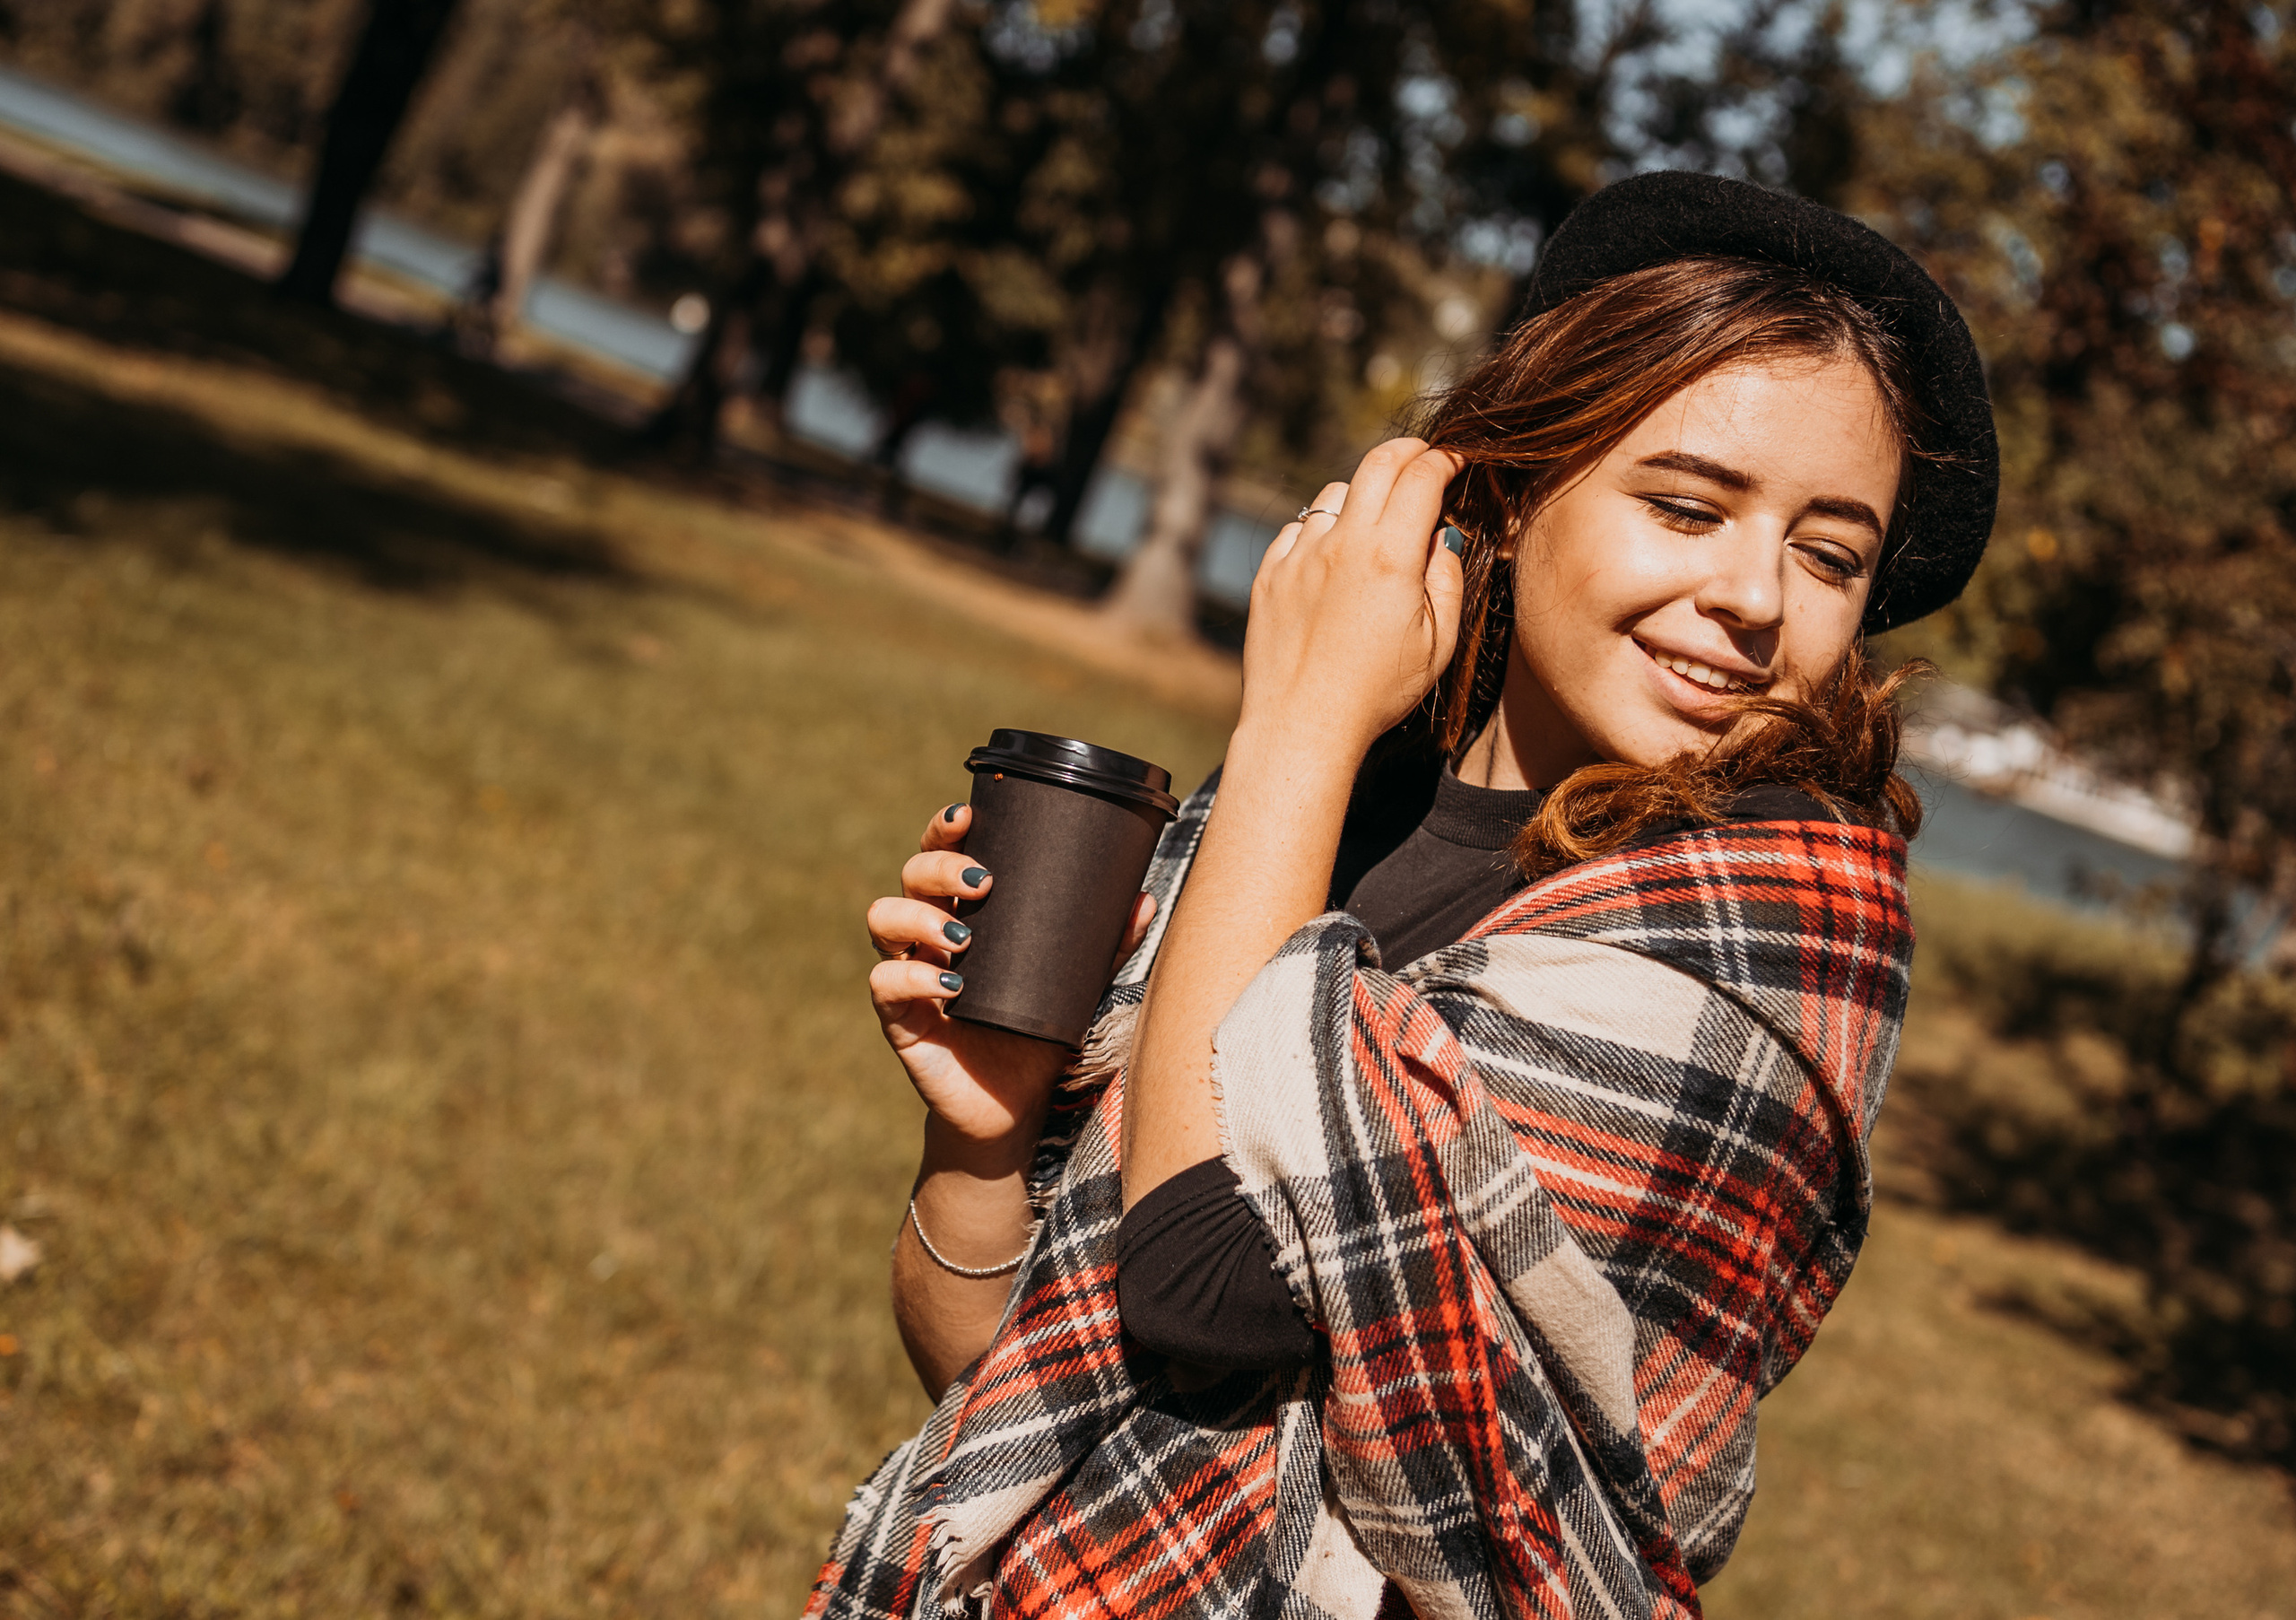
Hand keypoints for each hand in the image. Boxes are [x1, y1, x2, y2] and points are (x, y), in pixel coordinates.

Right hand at [867, 802, 1156, 1153]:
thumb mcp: (1076, 983)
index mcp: (962, 913)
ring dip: (920, 917)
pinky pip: (886, 984)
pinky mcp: (901, 1020)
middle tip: (984, 883)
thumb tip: (1144, 899)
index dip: (943, 829)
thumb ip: (1106, 945)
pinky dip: (913, 976)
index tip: (966, 816)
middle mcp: (927, 935)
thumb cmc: (1036, 1033)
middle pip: (910, 876)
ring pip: (883, 919)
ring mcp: (908, 974)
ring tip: (965, 938)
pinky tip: (950, 982)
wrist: (1011, 1108)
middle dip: (940, 868)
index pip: (939, 855)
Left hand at [1243, 438, 1465, 759]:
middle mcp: (1341, 545)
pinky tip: (1333, 555)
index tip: (1456, 462)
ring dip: (1361, 494)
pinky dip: (1321, 530)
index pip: (1422, 478)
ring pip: (1333, 493)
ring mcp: (1299, 556)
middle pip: (1376, 464)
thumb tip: (1439, 539)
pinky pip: (1298, 529)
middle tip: (1422, 456)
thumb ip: (1446, 580)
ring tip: (1374, 520)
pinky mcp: (1269, 574)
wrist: (1302, 725)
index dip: (1445, 460)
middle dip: (1407, 451)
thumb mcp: (1437, 643)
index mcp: (1390, 557)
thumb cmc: (1377, 693)